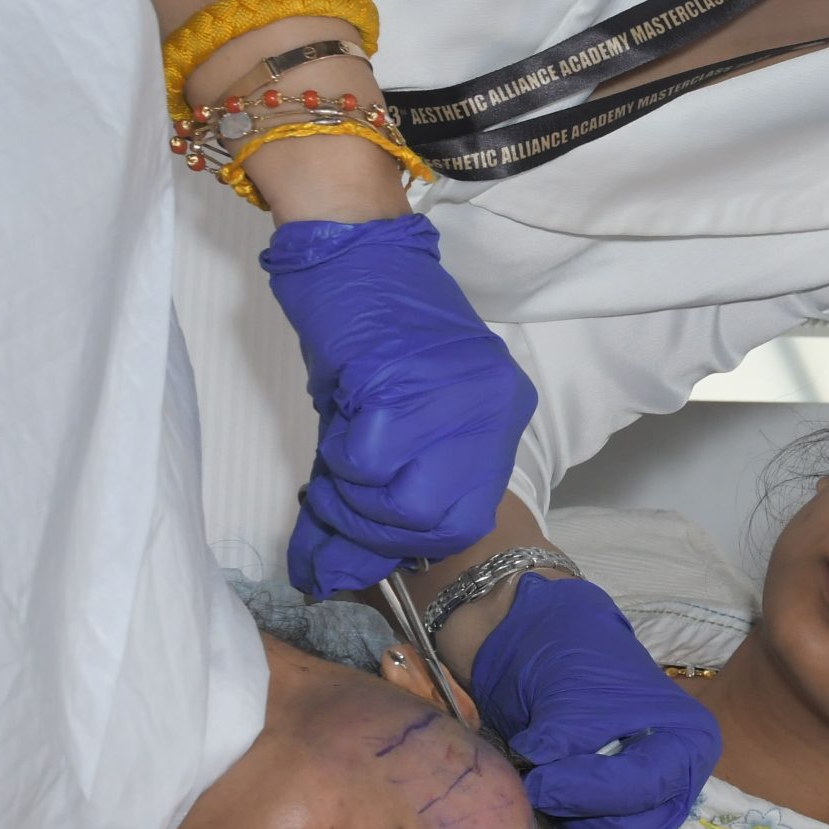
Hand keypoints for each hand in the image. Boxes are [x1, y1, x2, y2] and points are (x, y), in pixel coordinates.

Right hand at [265, 214, 535, 596]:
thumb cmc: (366, 338)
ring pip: (404, 498)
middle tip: (337, 500)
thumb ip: (368, 497)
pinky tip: (339, 430)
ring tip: (336, 463)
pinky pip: (372, 456)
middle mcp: (492, 406)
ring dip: (352, 497)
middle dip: (374, 529)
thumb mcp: (383, 425)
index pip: (465, 519)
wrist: (352, 251)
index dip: (405, 539)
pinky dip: (341, 461)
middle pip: (439, 522)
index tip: (364, 530)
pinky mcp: (410, 377)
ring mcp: (457, 392)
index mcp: (499, 417)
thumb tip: (329, 577)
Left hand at [474, 574, 722, 828]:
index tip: (536, 776)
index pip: (645, 787)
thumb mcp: (569, 690)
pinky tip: (546, 823)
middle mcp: (680, 785)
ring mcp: (650, 813)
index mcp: (688, 742)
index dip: (587, 791)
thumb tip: (539, 782)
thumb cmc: (569, 662)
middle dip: (577, 813)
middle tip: (533, 784)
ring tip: (538, 797)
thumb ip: (564, 739)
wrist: (542, 655)